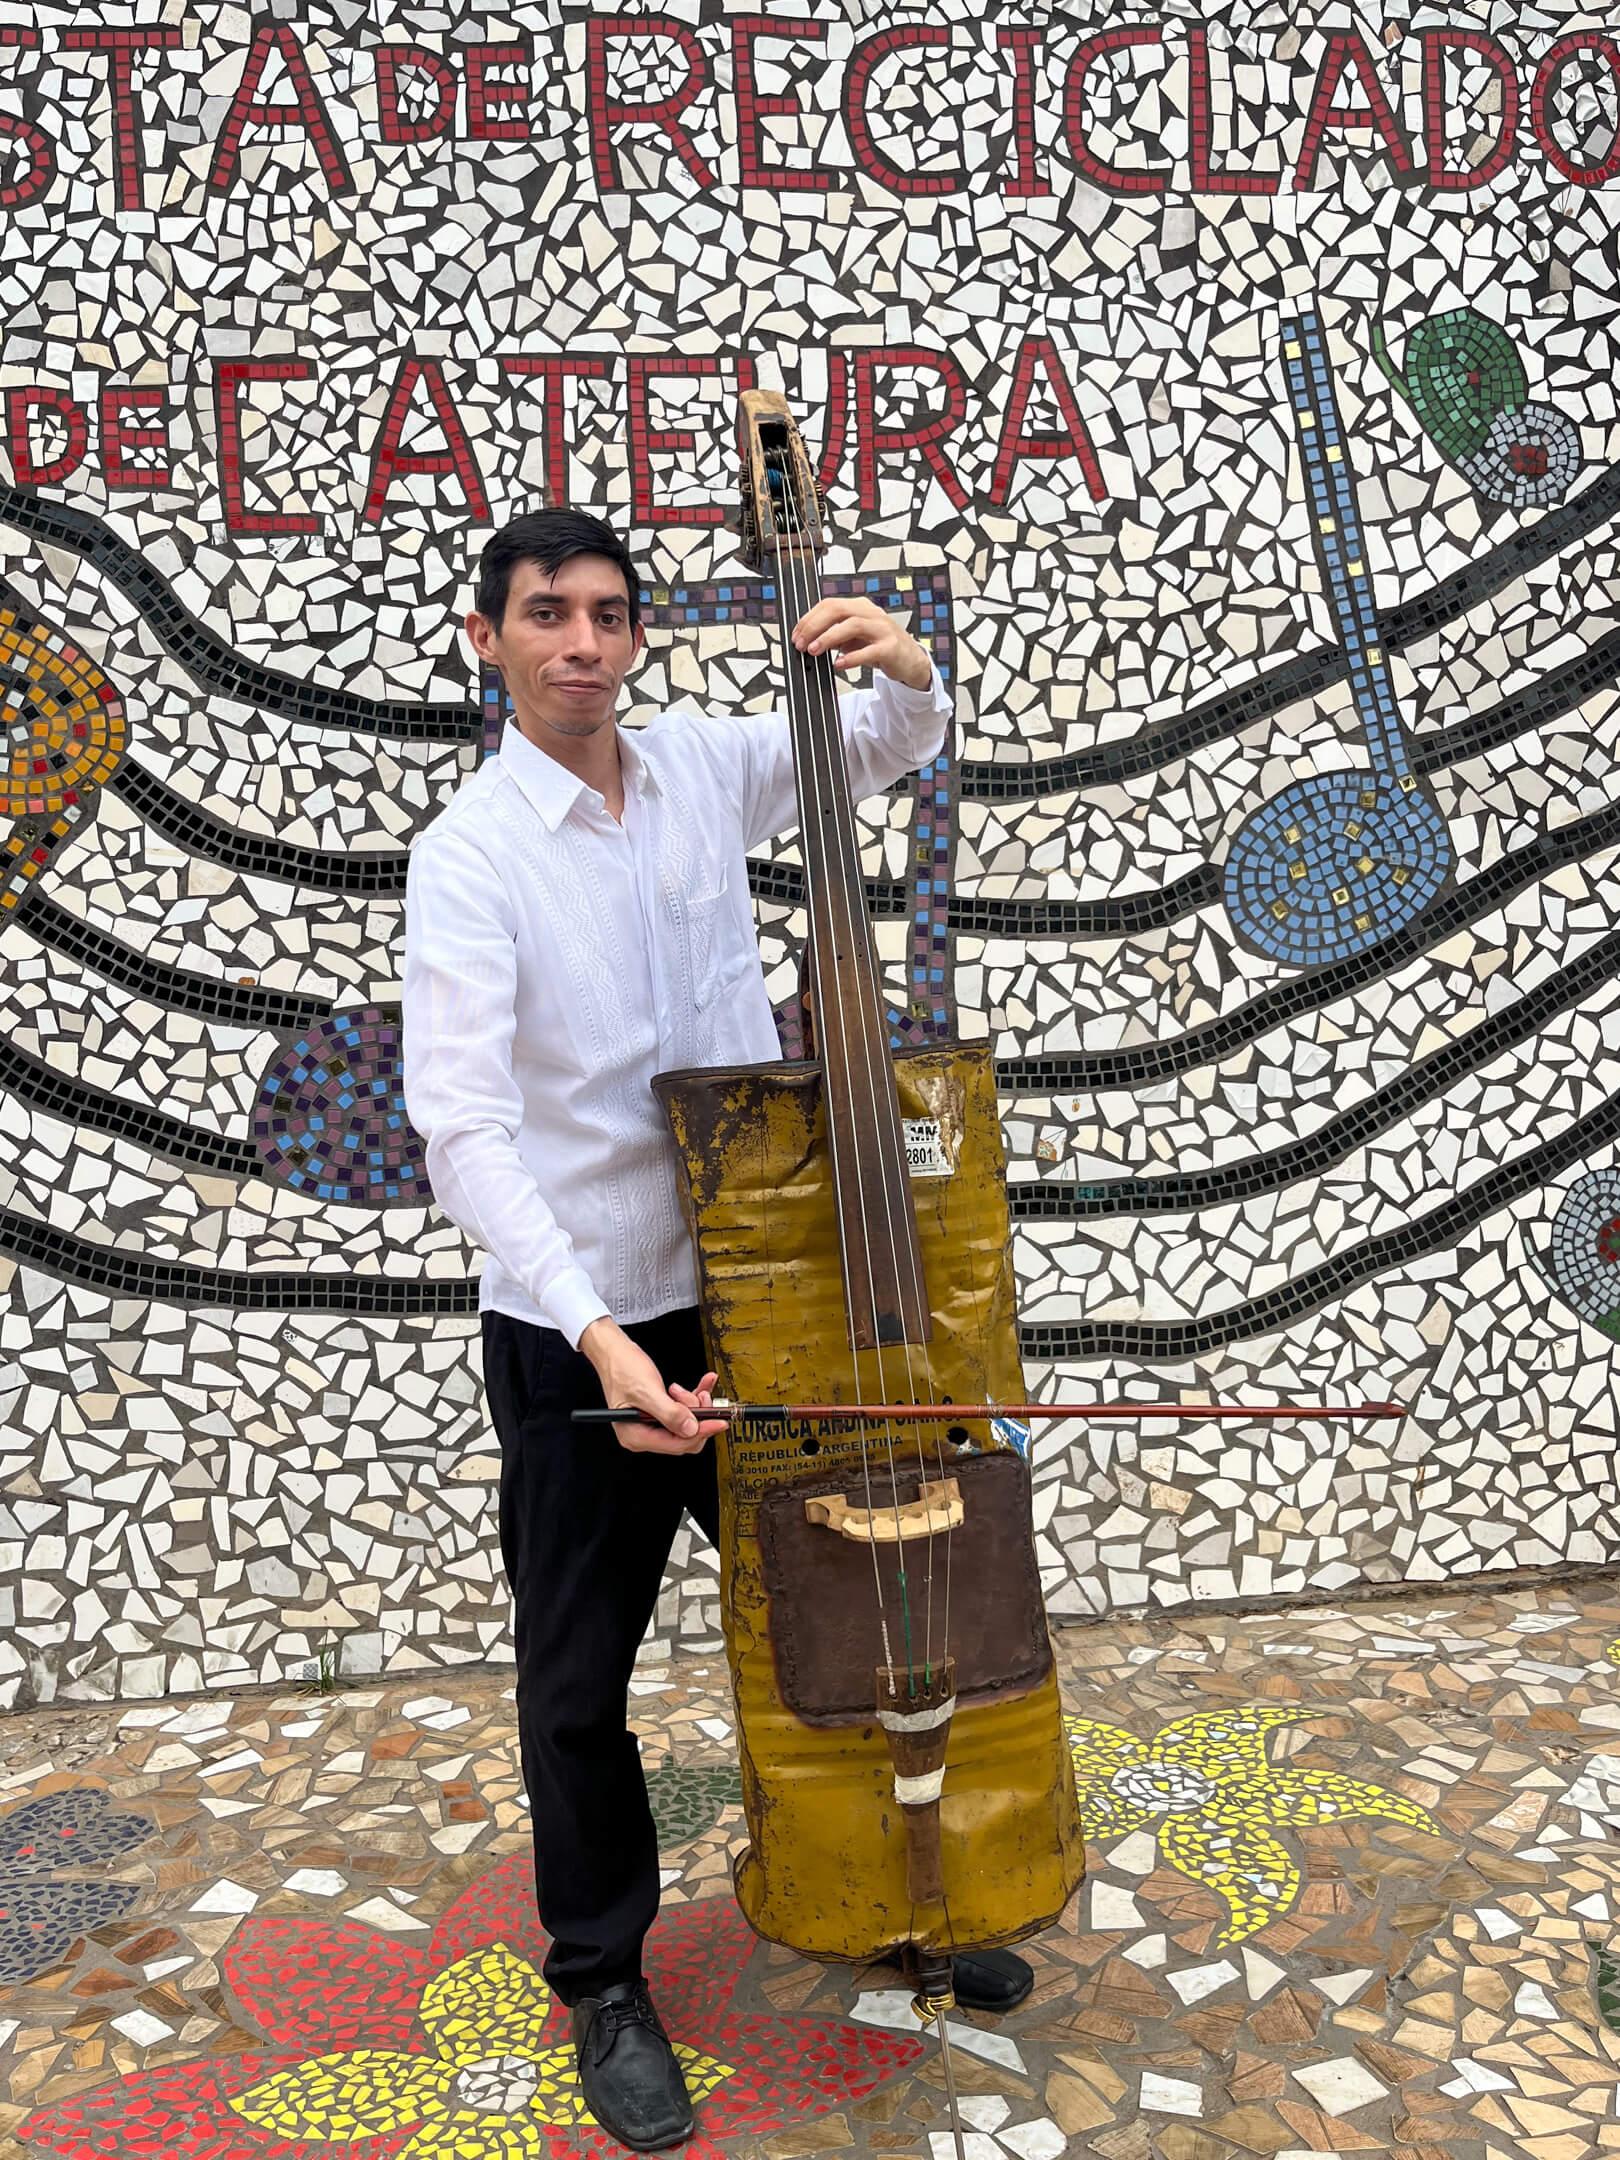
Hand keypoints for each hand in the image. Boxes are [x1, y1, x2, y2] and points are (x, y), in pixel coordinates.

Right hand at [579, 1320, 726, 1455]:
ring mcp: (652, 1423)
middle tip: (701, 1397)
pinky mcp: (659, 1411)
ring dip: (694, 1404)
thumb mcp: (647, 1391)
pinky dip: (694, 1396)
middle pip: (683, 1437)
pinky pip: (683, 1410)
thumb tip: (690, 1429)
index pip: (675, 1444)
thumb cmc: (621, 1369)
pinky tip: (703, 1385)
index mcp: (636, 1436)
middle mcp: (644, 1433)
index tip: (718, 1421)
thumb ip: (669, 1413)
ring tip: (692, 1388)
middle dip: (697, 1416)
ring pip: (686, 1423)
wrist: (614, 1352)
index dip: (700, 1432)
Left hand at [791, 597, 930, 689]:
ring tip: (814, 650)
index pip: (829, 604)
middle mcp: (871, 614)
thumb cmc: (881, 646)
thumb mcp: (855, 637)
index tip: (797, 634)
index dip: (809, 618)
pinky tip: (838, 664)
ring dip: (829, 638)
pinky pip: (869, 651)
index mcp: (860, 607)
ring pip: (852, 625)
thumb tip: (808, 640)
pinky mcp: (891, 647)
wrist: (911, 660)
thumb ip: (835, 634)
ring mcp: (883, 629)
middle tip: (801, 643)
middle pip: (838, 610)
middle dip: (815, 625)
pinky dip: (851, 658)